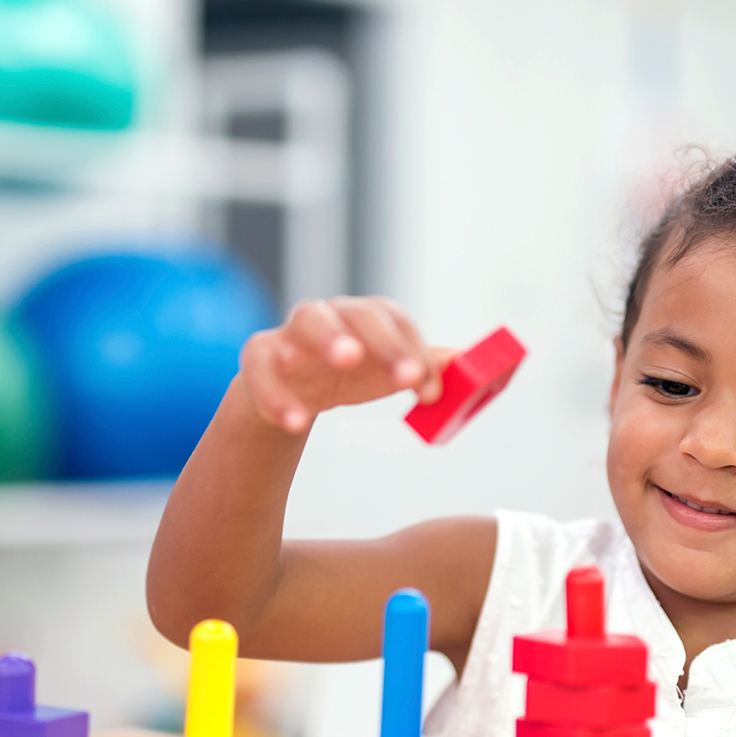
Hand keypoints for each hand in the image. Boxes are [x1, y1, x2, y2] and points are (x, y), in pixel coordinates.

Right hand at [238, 297, 448, 431]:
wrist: (289, 393)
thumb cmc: (346, 377)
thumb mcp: (385, 373)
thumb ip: (426, 368)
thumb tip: (477, 367)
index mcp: (364, 318)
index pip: (393, 319)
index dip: (415, 350)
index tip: (427, 391)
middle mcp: (330, 316)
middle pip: (356, 313)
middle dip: (382, 340)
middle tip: (404, 374)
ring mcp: (291, 334)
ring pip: (307, 321)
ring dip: (330, 337)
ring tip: (348, 360)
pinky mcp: (258, 360)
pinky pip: (263, 372)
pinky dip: (279, 397)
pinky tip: (297, 423)